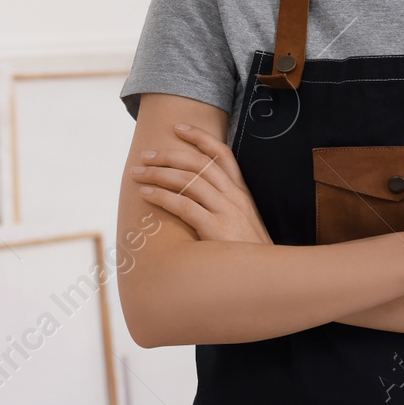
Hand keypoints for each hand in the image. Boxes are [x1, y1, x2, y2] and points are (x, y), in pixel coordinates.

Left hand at [130, 124, 273, 244]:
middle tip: (146, 155)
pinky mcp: (215, 229)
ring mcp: (226, 212)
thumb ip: (225, 207)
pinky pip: (183, 206)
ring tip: (138, 173)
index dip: (200, 137)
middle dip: (169, 155)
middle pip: (199, 164)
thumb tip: (196, 196)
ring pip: (188, 181)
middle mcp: (235, 197)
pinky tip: (146, 194)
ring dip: (159, 174)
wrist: (265, 277)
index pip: (222, 154)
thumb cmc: (248, 253)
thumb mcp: (242, 222)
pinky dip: (161, 196)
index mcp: (242, 192)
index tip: (179, 128)